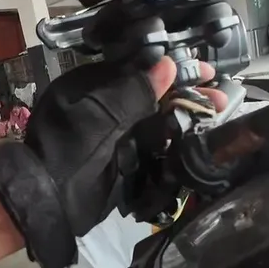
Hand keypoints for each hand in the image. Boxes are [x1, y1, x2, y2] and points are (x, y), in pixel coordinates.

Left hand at [0, 56, 224, 267]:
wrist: (49, 204)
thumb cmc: (68, 153)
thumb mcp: (101, 118)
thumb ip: (134, 92)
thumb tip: (167, 63)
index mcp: (94, 87)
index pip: (140, 67)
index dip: (174, 67)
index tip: (203, 70)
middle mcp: (107, 106)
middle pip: (154, 93)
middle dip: (187, 92)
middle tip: (219, 97)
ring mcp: (116, 134)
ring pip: (158, 118)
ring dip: (186, 115)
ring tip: (218, 113)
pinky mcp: (124, 159)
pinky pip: (154, 144)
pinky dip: (175, 141)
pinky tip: (199, 139)